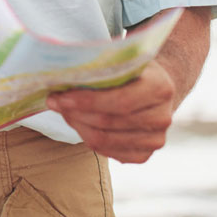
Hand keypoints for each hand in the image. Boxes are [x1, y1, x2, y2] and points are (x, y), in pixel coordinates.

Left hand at [45, 60, 176, 163]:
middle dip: (74, 112)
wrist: (155, 90)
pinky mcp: (144, 155)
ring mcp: (155, 140)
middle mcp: (163, 118)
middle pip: (107, 122)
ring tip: (64, 111)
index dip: (86, 101)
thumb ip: (99, 69)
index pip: (119, 101)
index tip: (58, 96)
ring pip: (103, 140)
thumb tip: (61, 78)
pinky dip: (87, 137)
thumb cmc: (131, 72)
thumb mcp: (121, 62)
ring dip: (77, 125)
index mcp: (160, 88)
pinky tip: (79, 123)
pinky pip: (107, 152)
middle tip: (54, 102)